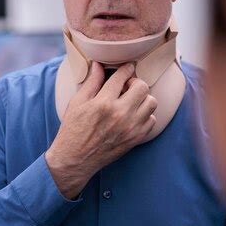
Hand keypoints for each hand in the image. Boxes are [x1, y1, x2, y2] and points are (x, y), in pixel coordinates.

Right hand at [45, 61, 156, 198]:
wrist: (75, 160)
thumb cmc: (73, 129)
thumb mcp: (77, 103)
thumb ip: (92, 82)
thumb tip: (99, 65)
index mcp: (103, 103)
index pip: (122, 76)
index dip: (126, 68)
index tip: (126, 68)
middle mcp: (120, 114)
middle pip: (142, 87)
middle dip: (135, 82)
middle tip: (126, 87)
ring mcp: (131, 128)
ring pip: (151, 102)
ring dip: (142, 98)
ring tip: (131, 101)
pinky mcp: (136, 139)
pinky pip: (152, 120)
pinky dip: (145, 115)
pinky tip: (133, 116)